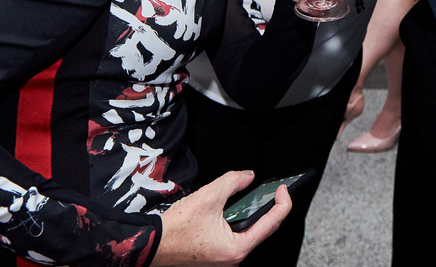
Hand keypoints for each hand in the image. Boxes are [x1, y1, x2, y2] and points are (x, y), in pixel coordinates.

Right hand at [152, 170, 289, 265]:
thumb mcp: (208, 196)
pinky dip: (241, 221)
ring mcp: (225, 258)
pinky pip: (237, 236)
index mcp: (237, 248)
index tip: (283, 189)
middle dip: (270, 208)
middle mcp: (234, 258)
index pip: (271, 224)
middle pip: (263, 230)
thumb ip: (233, 182)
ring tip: (258, 197)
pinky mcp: (217, 255)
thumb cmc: (176, 229)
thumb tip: (248, 176)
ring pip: (250, 233)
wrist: (151, 244)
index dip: (282, 203)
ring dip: (254, 214)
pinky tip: (237, 208)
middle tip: (275, 190)